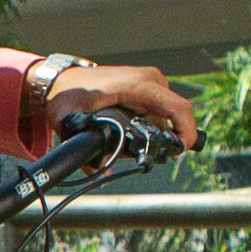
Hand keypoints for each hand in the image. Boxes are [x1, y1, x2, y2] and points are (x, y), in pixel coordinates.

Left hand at [48, 59, 195, 145]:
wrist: (63, 79)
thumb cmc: (68, 95)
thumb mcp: (72, 122)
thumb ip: (86, 150)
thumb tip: (104, 172)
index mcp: (137, 85)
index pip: (177, 108)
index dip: (186, 132)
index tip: (180, 152)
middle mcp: (150, 80)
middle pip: (173, 117)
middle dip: (161, 140)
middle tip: (136, 154)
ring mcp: (151, 82)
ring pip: (165, 117)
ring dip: (153, 135)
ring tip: (125, 143)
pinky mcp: (149, 88)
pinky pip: (160, 111)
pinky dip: (150, 127)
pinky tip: (130, 134)